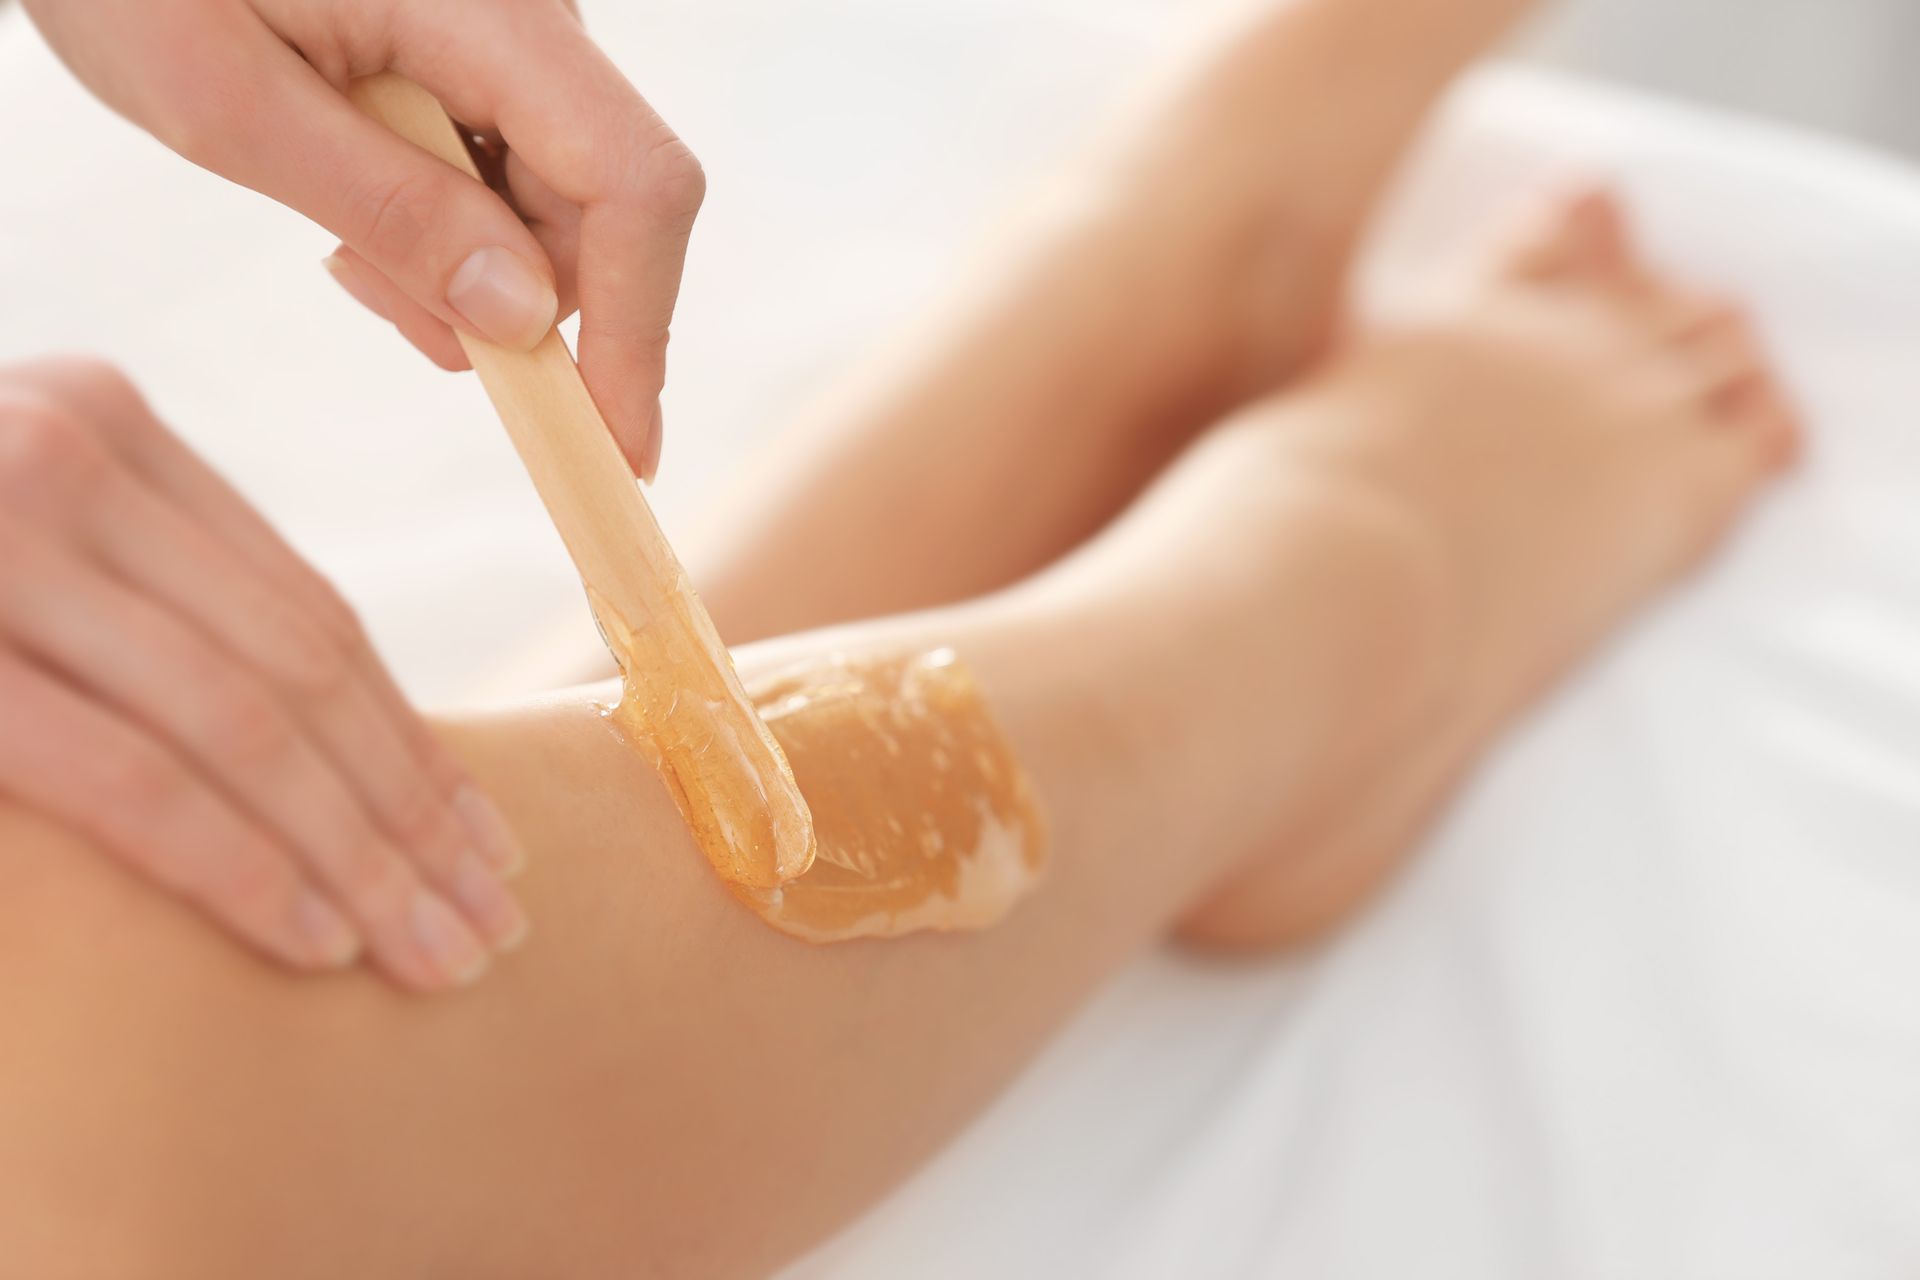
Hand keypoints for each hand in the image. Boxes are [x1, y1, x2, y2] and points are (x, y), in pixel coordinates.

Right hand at [0, 358, 527, 991]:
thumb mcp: (32, 551)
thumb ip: (152, 608)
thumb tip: (332, 751)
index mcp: (113, 431)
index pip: (313, 616)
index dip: (412, 738)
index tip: (486, 837)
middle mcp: (66, 461)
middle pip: (304, 673)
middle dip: (412, 815)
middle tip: (488, 921)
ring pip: (245, 727)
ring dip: (357, 856)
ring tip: (435, 951)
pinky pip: (128, 776)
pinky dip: (238, 864)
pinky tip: (314, 936)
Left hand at [22, 0, 701, 480]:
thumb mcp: (231, 109)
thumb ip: (390, 213)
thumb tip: (526, 321)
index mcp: (488, 9)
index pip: (632, 182)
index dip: (636, 327)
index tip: (615, 446)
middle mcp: (529, 14)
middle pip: (606, 205)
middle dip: (524, 303)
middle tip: (380, 305)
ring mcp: (514, 35)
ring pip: (559, 202)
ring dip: (471, 268)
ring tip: (343, 241)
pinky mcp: (486, 55)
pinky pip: (512, 172)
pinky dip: (452, 227)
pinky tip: (356, 206)